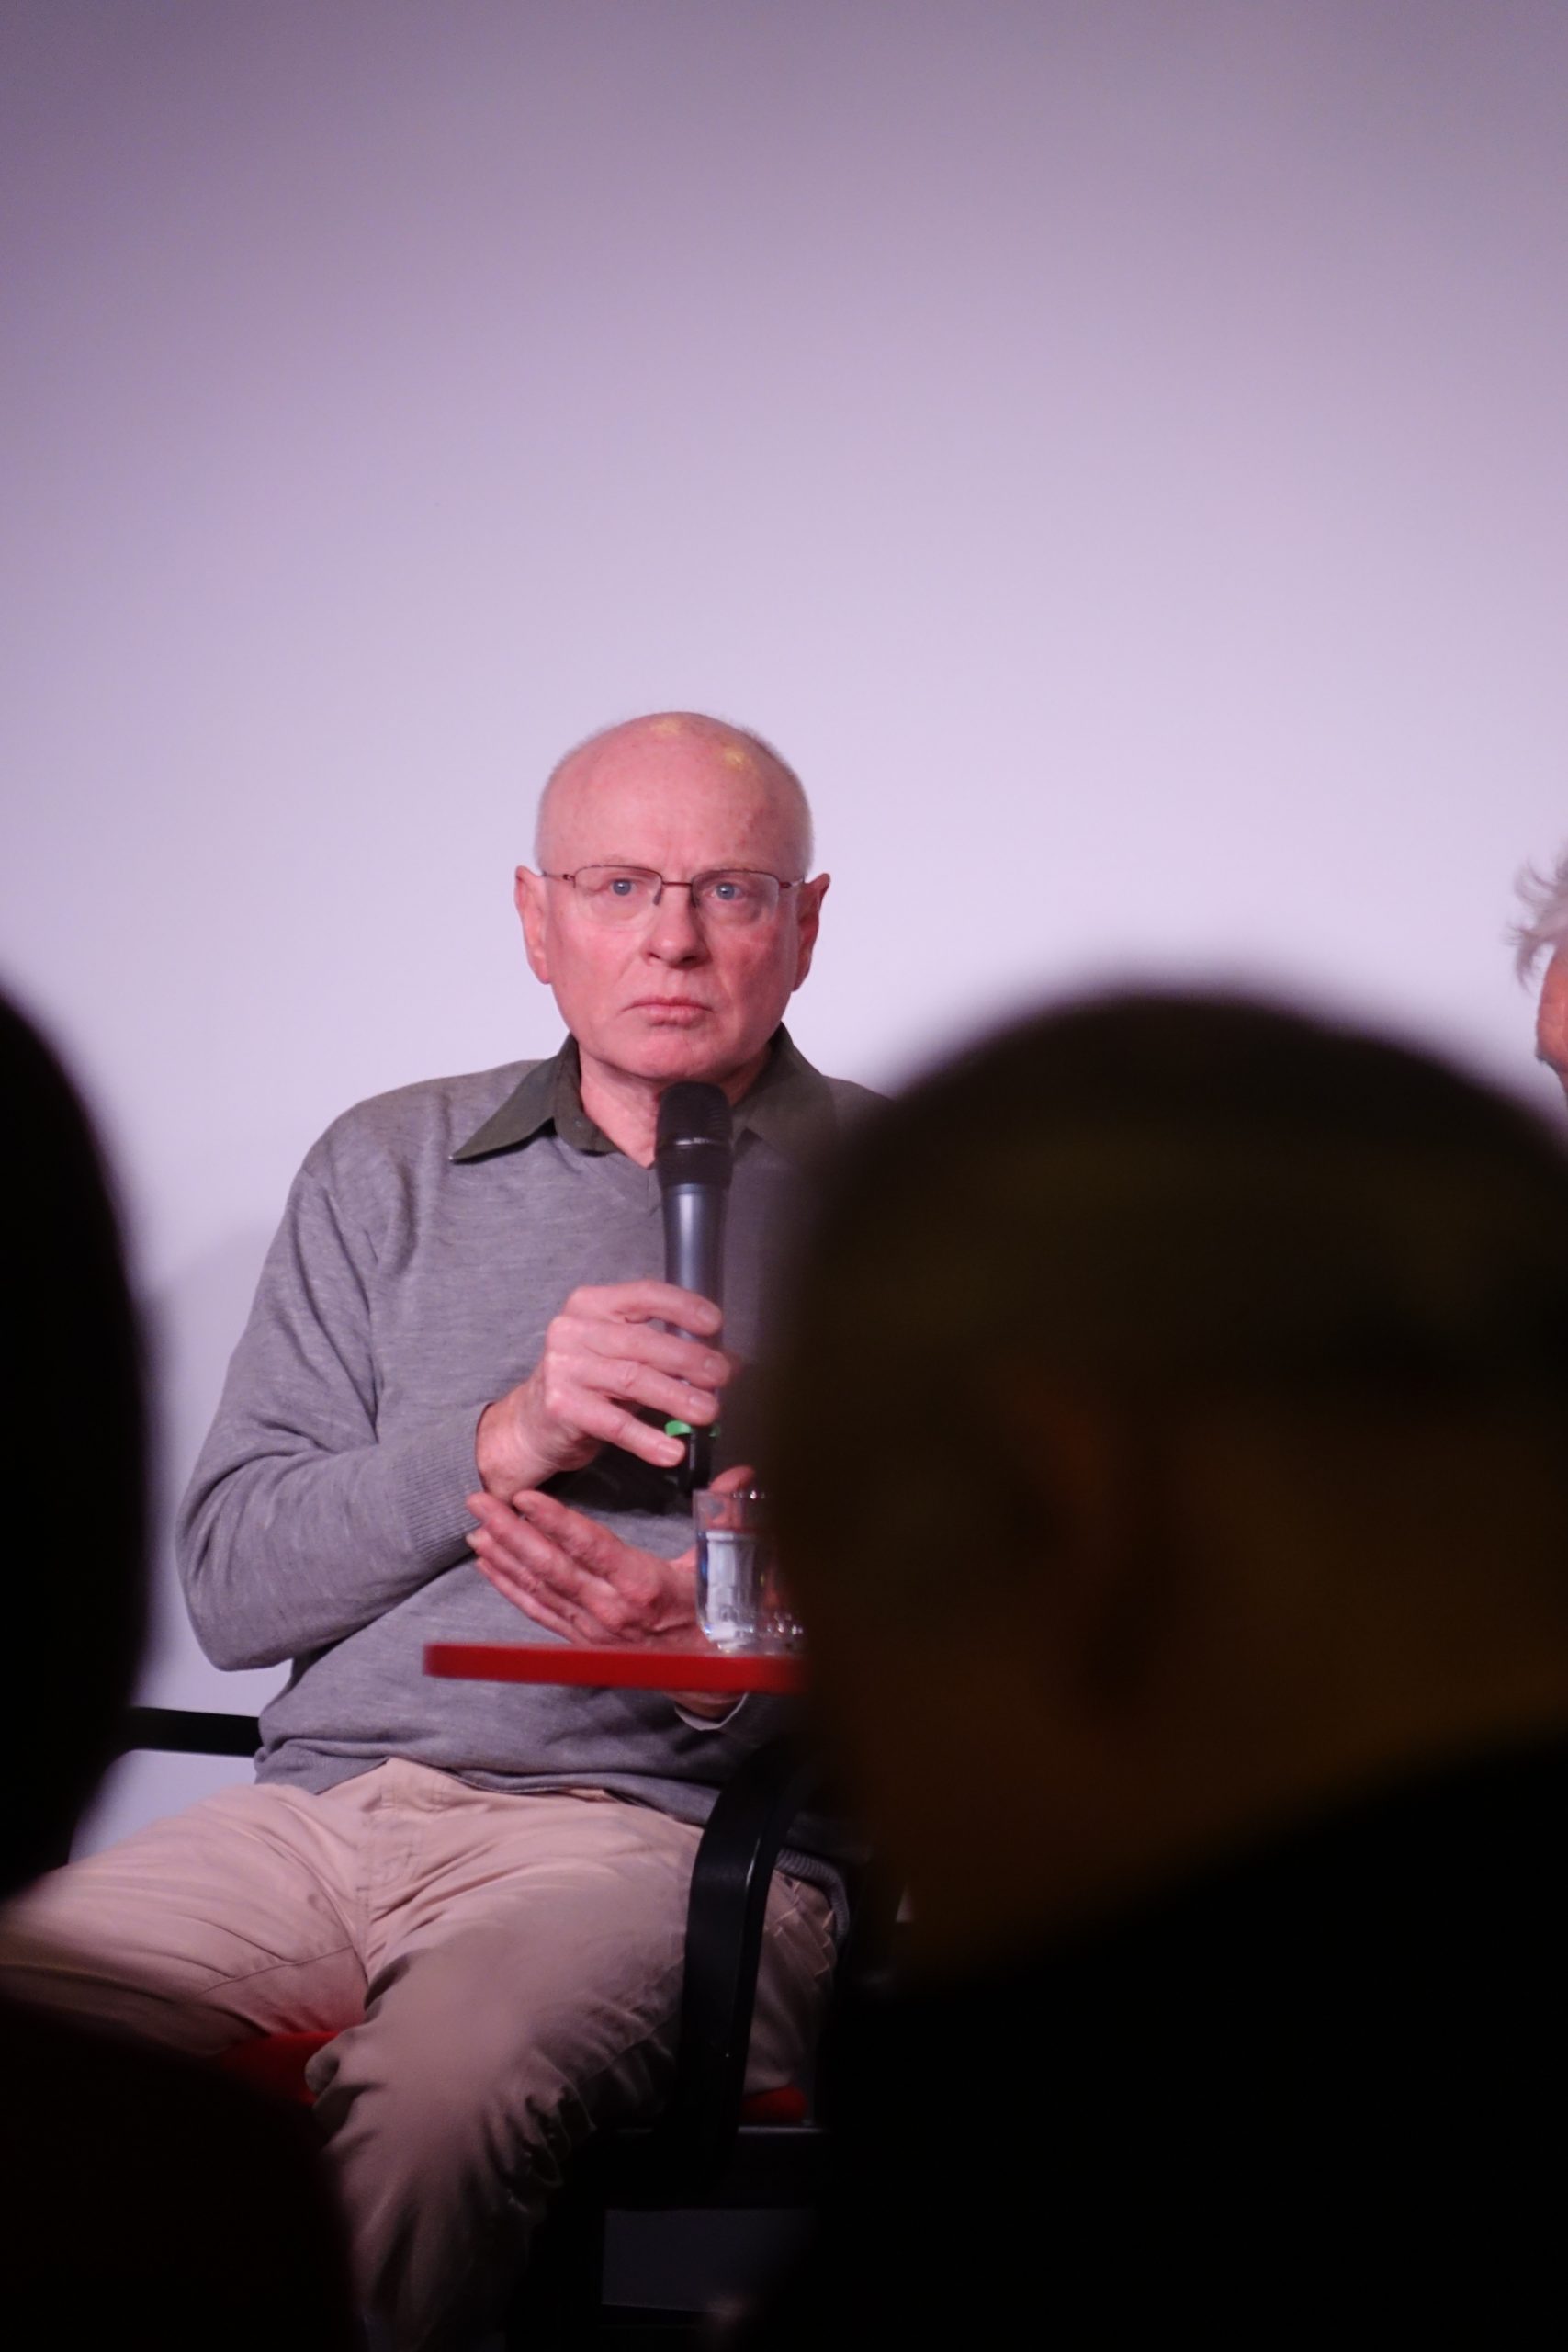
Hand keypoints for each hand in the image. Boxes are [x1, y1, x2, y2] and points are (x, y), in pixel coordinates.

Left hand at [465, 1466, 755, 1709]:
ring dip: (502, 1556)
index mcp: (642, 1586)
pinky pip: (538, 1611)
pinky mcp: (581, 1640)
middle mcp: (609, 1609)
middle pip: (550, 1566)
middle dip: (509, 1530)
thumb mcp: (723, 1564)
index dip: (554, 1521)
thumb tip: (741, 1474)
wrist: (709, 1672)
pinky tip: (488, 1566)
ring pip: (537, 1588)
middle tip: (479, 1500)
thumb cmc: (714, 1614)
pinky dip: (509, 1587)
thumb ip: (729, 1516)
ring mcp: (590, 1628)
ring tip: (475, 1526)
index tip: (525, 1496)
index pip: (588, 1547)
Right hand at [475, 1279, 730, 1494]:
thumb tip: (730, 1360)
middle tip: (723, 1376)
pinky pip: (614, 1423)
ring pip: (633, 1380)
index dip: (683, 1307)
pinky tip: (672, 1450)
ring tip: (709, 1412)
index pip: (643, 1295)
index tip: (715, 1323)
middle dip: (689, 1359)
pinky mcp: (561, 1406)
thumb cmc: (587, 1384)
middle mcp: (573, 1330)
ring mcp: (564, 1367)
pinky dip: (647, 1439)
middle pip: (643, 1342)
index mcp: (592, 1305)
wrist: (530, 1424)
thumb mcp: (621, 1356)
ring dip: (677, 1397)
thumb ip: (666, 1351)